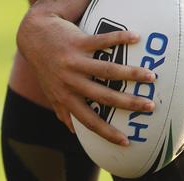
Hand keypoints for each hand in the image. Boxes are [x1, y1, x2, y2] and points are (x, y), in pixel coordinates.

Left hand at [18, 1, 156, 144]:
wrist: (32, 35)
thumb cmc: (45, 66)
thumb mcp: (50, 91)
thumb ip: (62, 110)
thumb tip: (73, 133)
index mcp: (66, 97)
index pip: (89, 121)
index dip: (107, 133)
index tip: (126, 142)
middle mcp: (70, 82)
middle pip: (104, 96)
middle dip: (129, 103)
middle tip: (150, 106)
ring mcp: (74, 62)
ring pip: (107, 71)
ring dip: (131, 74)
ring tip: (151, 77)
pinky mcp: (77, 42)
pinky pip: (101, 41)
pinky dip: (120, 39)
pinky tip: (136, 38)